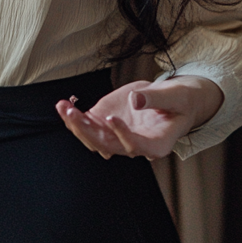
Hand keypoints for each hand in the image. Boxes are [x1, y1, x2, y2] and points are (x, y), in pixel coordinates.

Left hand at [54, 76, 223, 159]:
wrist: (172, 98)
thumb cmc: (178, 100)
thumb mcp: (174, 96)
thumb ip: (156, 98)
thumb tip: (135, 101)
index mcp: (156, 144)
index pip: (137, 147)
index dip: (123, 136)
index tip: (111, 118)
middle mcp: (134, 145)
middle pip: (108, 146)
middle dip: (88, 132)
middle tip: (74, 115)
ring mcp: (117, 135)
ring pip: (93, 139)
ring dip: (76, 126)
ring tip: (64, 107)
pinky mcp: (106, 123)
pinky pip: (87, 125)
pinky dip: (74, 117)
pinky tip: (63, 104)